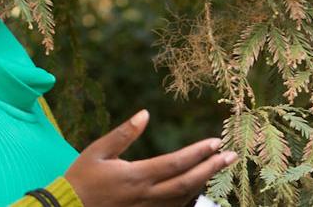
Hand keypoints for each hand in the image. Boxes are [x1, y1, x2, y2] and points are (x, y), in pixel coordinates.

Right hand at [65, 110, 238, 206]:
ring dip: (203, 182)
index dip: (199, 153)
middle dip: (212, 168)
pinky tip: (196, 186)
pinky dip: (188, 197)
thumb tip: (145, 113)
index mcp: (136, 176)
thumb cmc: (80, 179)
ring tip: (217, 167)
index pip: (176, 163)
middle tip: (231, 156)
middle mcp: (146, 195)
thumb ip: (123, 133)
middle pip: (188, 183)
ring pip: (183, 198)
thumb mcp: (97, 150)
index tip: (216, 142)